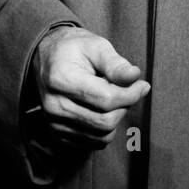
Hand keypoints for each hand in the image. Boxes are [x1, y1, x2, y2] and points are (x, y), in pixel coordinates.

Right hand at [32, 25, 149, 150]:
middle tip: (127, 90)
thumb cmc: (74, 49)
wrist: (46, 58)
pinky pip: (94, 143)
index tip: (142, 85)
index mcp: (61, 78)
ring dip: (116, 118)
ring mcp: (54, 123)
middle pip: (105, 121)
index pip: (106, 99)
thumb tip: (135, 76)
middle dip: (124, 107)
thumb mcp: (95, 45)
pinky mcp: (58, 134)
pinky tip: (101, 109)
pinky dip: (105, 129)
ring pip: (102, 136)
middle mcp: (53, 105)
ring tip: (111, 97)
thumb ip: (115, 63)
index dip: (131, 94)